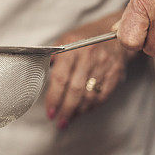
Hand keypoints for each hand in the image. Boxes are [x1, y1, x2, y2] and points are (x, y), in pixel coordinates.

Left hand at [45, 15, 131, 129]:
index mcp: (73, 46)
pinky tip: (82, 111)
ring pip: (90, 95)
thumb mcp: (65, 40)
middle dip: (66, 109)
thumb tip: (38, 74)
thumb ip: (52, 57)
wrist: (114, 33)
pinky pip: (103, 95)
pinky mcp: (115, 72)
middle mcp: (89, 55)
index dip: (54, 97)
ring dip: (78, 111)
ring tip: (68, 118)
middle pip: (75, 89)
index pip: (61, 77)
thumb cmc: (84, 38)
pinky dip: (91, 107)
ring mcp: (104, 64)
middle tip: (59, 121)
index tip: (50, 111)